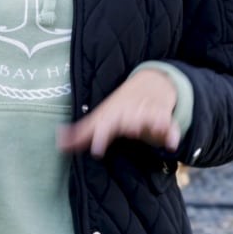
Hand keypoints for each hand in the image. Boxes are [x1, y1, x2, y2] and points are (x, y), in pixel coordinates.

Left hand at [58, 68, 178, 158]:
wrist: (151, 82)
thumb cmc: (120, 106)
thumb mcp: (100, 116)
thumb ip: (81, 134)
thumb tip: (60, 145)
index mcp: (113, 112)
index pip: (105, 123)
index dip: (100, 136)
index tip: (97, 151)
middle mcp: (131, 111)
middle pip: (129, 118)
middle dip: (129, 123)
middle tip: (129, 130)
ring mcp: (149, 113)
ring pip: (151, 117)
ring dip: (151, 123)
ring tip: (151, 129)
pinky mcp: (165, 118)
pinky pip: (170, 126)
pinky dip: (172, 134)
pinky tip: (171, 144)